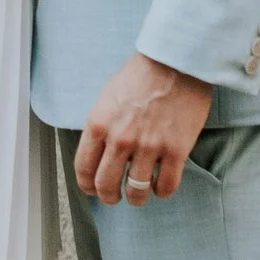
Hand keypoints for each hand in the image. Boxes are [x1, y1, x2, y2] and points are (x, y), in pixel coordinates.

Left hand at [74, 53, 211, 204]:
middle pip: (106, 186)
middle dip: (108, 197)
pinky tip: (160, 184)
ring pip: (136, 192)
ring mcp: (149, 147)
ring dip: (136, 198)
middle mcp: (120, 139)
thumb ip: (101, 127)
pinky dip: (161, 191)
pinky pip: (165, 186)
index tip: (92, 189)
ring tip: (139, 194)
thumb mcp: (107, 97)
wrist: (175, 61)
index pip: (83, 169)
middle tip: (114, 196)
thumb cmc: (141, 75)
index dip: (87, 185)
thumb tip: (97, 153)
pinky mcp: (176, 150)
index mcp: (99, 125)